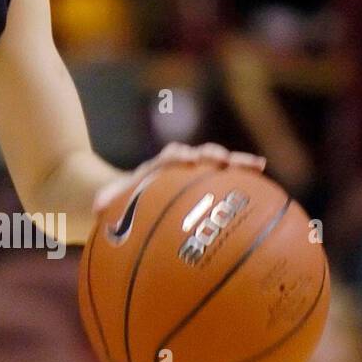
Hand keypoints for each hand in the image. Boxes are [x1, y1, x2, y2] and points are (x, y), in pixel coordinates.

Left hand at [93, 141, 266, 220]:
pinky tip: (265, 192)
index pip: (170, 157)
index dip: (178, 156)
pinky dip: (245, 184)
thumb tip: (97, 207)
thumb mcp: (109, 200)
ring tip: (258, 167)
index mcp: (157, 169)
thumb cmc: (119, 198)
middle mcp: (179, 167)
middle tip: (226, 160)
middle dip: (213, 154)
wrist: (125, 196)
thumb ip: (105, 201)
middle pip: (200, 155)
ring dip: (237, 164)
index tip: (186, 159)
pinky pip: (228, 184)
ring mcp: (196, 175)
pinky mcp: (207, 186)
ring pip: (219, 166)